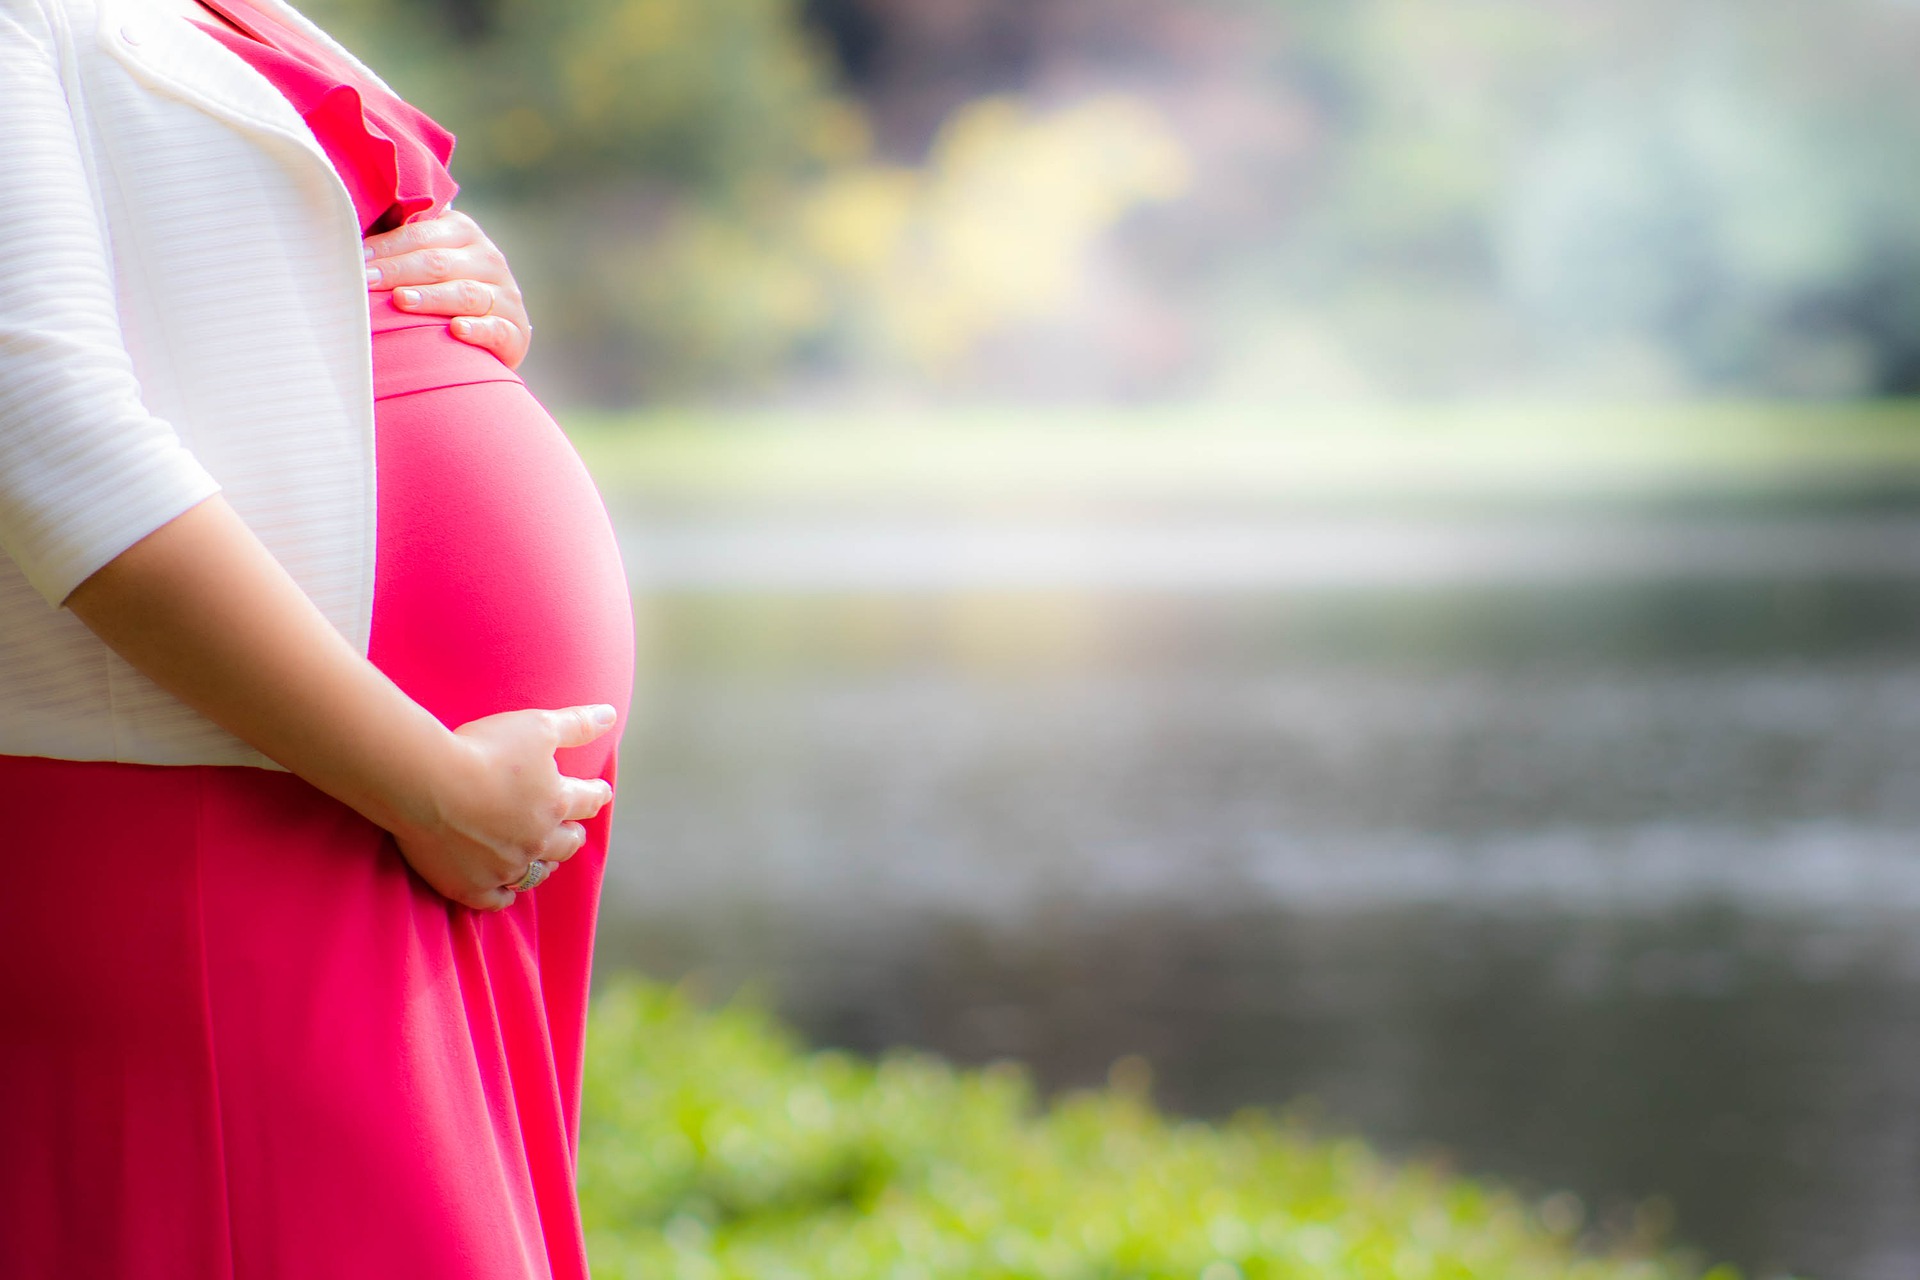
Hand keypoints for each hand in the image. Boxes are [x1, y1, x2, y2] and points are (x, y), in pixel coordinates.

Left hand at [363, 209, 532, 368]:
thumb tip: (345, 230)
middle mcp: (489, 259)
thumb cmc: (437, 291)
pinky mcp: (516, 331)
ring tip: (401, 302)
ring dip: (432, 297)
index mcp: (463, 232)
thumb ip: (398, 246)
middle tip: (366, 281)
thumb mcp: (423, 262)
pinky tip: (456, 331)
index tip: (356, 261)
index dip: (387, 247)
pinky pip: (497, 328)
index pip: (422, 235)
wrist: (488, 333)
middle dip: (399, 271)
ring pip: (466, 294)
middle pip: (439, 263)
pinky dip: (478, 329)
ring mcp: (506, 295)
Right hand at [390, 703, 617, 910]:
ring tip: (547, 861)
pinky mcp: (471, 886)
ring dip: (544, 865)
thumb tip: (609, 714)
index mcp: (555, 802)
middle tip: (575, 831)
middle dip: (573, 834)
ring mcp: (505, 867)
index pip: (587, 800)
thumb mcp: (537, 726)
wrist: (426, 783)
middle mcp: (536, 840)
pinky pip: (496, 900)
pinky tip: (506, 894)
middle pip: (566, 843)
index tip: (601, 792)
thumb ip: (575, 724)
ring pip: (535, 873)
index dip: (596, 794)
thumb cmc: (482, 750)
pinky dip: (504, 896)